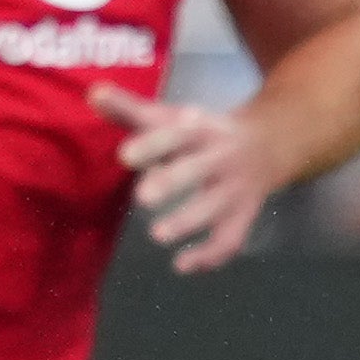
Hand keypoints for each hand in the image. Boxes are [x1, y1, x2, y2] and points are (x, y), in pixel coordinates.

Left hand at [96, 86, 278, 270]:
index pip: (175, 135)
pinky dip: (209, 256)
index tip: (125, 156)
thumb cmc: (202, 133)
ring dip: (189, 221)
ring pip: (215, 207)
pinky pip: (230, 239)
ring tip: (157, 235)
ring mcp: (234, 189)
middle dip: (172, 182)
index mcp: (199, 130)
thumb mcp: (172, 117)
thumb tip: (92, 93)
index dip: (152, 144)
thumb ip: (131, 110)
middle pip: (197, 169)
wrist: (267, 144)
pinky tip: (181, 266)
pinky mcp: (243, 216)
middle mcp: (220, 158)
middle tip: (143, 197)